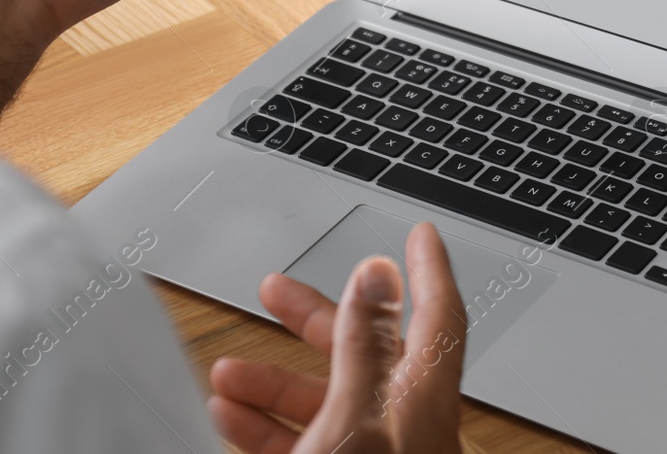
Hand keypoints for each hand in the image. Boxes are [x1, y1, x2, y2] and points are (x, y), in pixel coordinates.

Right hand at [208, 223, 466, 453]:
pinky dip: (269, 424)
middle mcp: (406, 422)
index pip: (438, 316)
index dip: (429, 270)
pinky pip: (309, 436)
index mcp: (421, 398)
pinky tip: (233, 415)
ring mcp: (378, 451)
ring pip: (327, 398)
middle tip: (275, 291)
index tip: (422, 235)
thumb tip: (378, 274)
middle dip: (314, 318)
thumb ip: (365, 345)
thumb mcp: (358, 417)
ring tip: (228, 372)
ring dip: (274, 380)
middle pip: (363, 350)